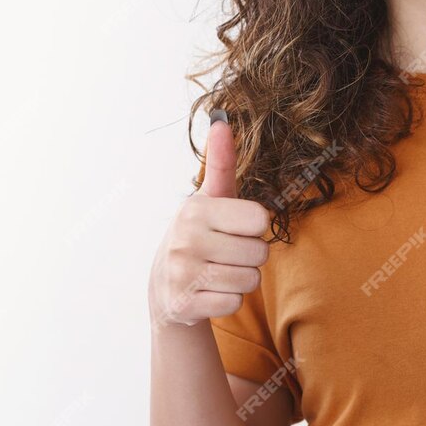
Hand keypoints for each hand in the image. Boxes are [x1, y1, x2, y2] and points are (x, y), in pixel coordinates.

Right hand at [147, 110, 272, 329]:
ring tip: (219, 271)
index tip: (235, 229)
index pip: (261, 220)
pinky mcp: (184, 305)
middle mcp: (185, 240)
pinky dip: (228, 300)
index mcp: (196, 210)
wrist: (165, 285)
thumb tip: (221, 120)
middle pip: (259, 254)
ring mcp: (182, 275)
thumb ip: (221, 162)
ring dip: (242, 279)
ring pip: (250, 281)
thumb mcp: (211, 198)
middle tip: (226, 254)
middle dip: (251, 257)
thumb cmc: (200, 234)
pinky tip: (210, 291)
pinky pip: (235, 303)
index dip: (255, 228)